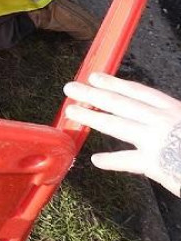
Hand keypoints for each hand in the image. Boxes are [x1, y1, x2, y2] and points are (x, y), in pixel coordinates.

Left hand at [64, 72, 180, 195]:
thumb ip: (169, 118)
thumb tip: (150, 116)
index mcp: (174, 110)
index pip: (138, 92)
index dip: (115, 83)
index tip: (95, 76)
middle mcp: (164, 120)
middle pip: (121, 103)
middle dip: (94, 94)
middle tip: (71, 88)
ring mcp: (158, 140)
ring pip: (118, 125)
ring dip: (93, 117)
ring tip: (73, 113)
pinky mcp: (157, 164)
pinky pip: (128, 161)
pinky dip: (112, 161)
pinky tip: (97, 160)